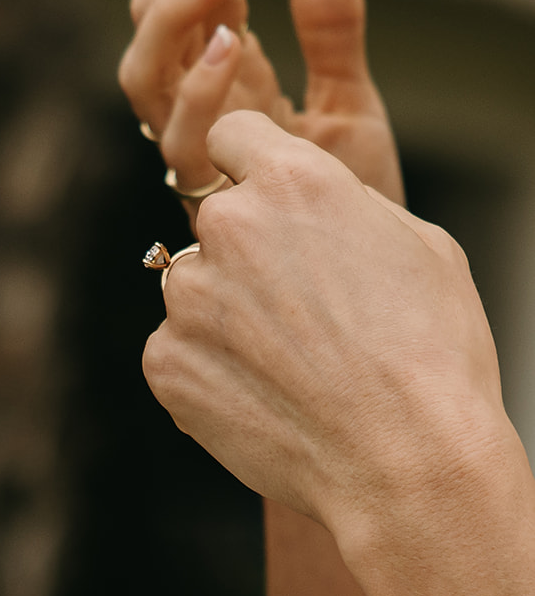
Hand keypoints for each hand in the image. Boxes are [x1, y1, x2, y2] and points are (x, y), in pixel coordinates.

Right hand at [118, 0, 402, 224]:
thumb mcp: (348, 101)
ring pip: (143, 71)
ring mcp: (195, 153)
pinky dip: (198, 87)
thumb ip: (329, 29)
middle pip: (150, 22)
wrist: (363, 292)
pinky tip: (234, 44)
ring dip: (177, 11)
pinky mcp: (210, 194)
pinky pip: (180, 136)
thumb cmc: (350, 211)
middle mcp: (193, 113)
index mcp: (220, 80)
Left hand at [144, 112, 510, 550]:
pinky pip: (177, 351)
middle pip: (217, 221)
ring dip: (226, 314)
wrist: (402, 461)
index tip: (263, 197)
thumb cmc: (431, 357)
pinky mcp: (164, 363)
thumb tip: (316, 206)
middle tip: (302, 311)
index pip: (231, 134)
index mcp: (293, 181)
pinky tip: (264, 399)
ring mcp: (188, 299)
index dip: (248, 164)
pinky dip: (209, 371)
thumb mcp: (420, 246)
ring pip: (194, 290)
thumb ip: (347, 208)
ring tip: (290, 365)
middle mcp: (228, 228)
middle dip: (249, 254)